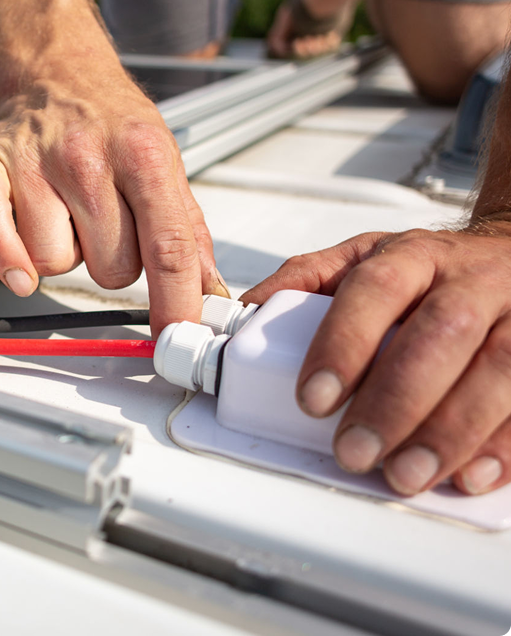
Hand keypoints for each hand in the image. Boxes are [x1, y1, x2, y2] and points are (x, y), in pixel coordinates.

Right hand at [0, 65, 227, 336]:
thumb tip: (207, 288)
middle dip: (112, 261)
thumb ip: (187, 229)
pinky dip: (8, 261)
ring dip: (64, 254)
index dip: (176, 302)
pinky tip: (21, 262)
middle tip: (105, 225)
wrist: (58, 75)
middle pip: (111, 267)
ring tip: (66, 214)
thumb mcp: (165, 161)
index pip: (167, 247)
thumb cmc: (112, 121)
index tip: (178, 335)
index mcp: (142, 155)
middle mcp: (87, 158)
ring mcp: (34, 164)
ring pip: (55, 263)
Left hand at [241, 221, 510, 495]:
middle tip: (354, 450)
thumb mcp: (364, 259)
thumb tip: (246, 312)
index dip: (343, 343)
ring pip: (500, 369)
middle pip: (440, 334)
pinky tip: (470, 475)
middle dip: (395, 399)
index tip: (312, 397)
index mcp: (414, 256)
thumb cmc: (429, 269)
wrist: (509, 254)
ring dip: (451, 430)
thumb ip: (305, 282)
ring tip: (405, 473)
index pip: (375, 290)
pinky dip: (506, 444)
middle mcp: (471, 282)